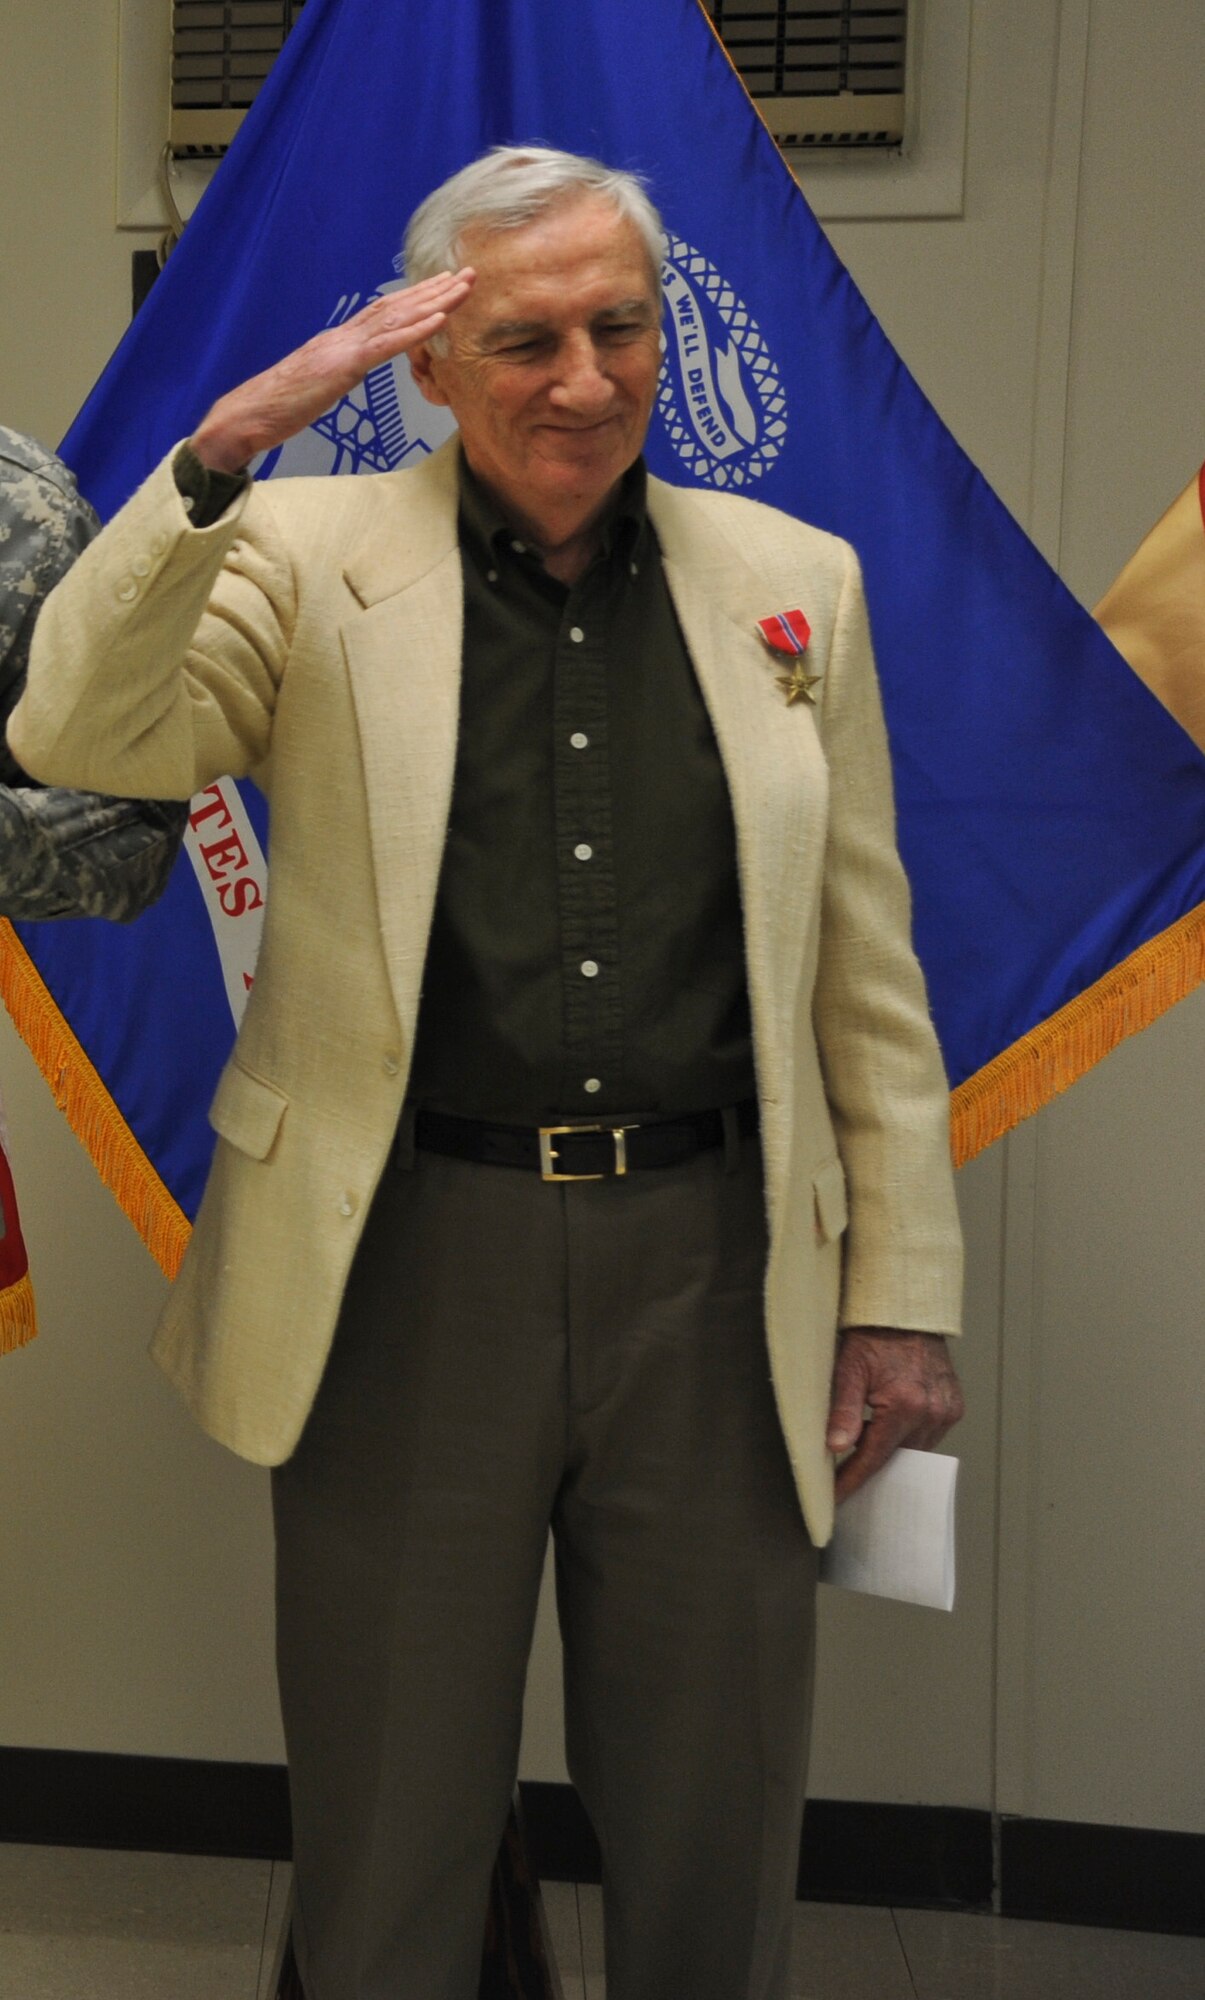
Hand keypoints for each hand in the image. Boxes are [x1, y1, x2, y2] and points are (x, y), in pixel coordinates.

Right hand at [189, 269, 475, 472]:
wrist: (247, 415)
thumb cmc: (278, 408)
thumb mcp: (318, 387)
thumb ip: (338, 371)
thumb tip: (352, 368)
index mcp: (339, 342)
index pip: (384, 314)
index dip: (417, 298)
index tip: (445, 286)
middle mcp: (343, 336)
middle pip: (396, 306)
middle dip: (435, 289)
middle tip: (469, 273)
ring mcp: (342, 348)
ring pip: (396, 317)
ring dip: (434, 300)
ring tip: (463, 286)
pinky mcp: (342, 366)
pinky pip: (385, 345)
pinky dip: (415, 329)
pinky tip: (440, 318)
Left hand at [827, 1327, 963, 1502]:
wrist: (906, 1310)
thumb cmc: (874, 1336)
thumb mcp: (848, 1369)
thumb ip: (843, 1410)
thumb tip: (835, 1447)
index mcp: (905, 1405)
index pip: (874, 1457)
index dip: (852, 1480)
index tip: (836, 1499)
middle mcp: (932, 1412)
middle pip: (896, 1457)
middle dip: (871, 1463)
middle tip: (846, 1468)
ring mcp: (947, 1410)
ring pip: (914, 1449)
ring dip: (892, 1448)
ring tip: (869, 1434)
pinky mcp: (954, 1406)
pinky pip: (929, 1435)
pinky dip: (909, 1435)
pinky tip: (892, 1423)